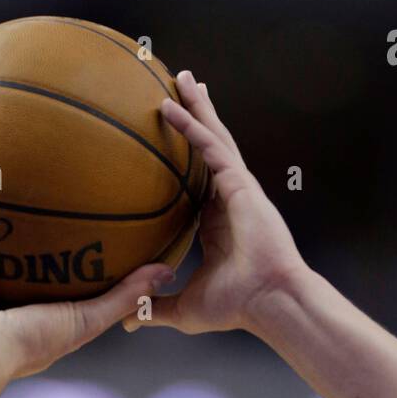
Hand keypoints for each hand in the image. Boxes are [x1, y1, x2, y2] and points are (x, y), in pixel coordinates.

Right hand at [0, 239, 175, 379]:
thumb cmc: (32, 342)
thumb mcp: (86, 319)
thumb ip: (125, 296)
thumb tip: (166, 270)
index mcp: (33, 314)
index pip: (49, 281)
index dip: (59, 258)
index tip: (74, 227)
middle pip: (6, 267)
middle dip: (10, 243)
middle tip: (22, 206)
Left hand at [123, 69, 306, 336]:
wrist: (268, 302)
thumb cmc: (235, 307)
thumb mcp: (183, 308)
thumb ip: (155, 306)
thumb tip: (128, 319)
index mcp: (217, 222)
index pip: (197, 180)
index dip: (185, 157)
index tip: (170, 141)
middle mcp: (228, 199)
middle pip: (208, 148)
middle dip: (195, 116)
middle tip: (177, 87)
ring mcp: (236, 188)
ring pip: (213, 137)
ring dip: (197, 106)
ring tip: (181, 77)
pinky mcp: (240, 185)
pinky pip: (212, 147)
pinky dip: (193, 125)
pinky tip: (172, 106)